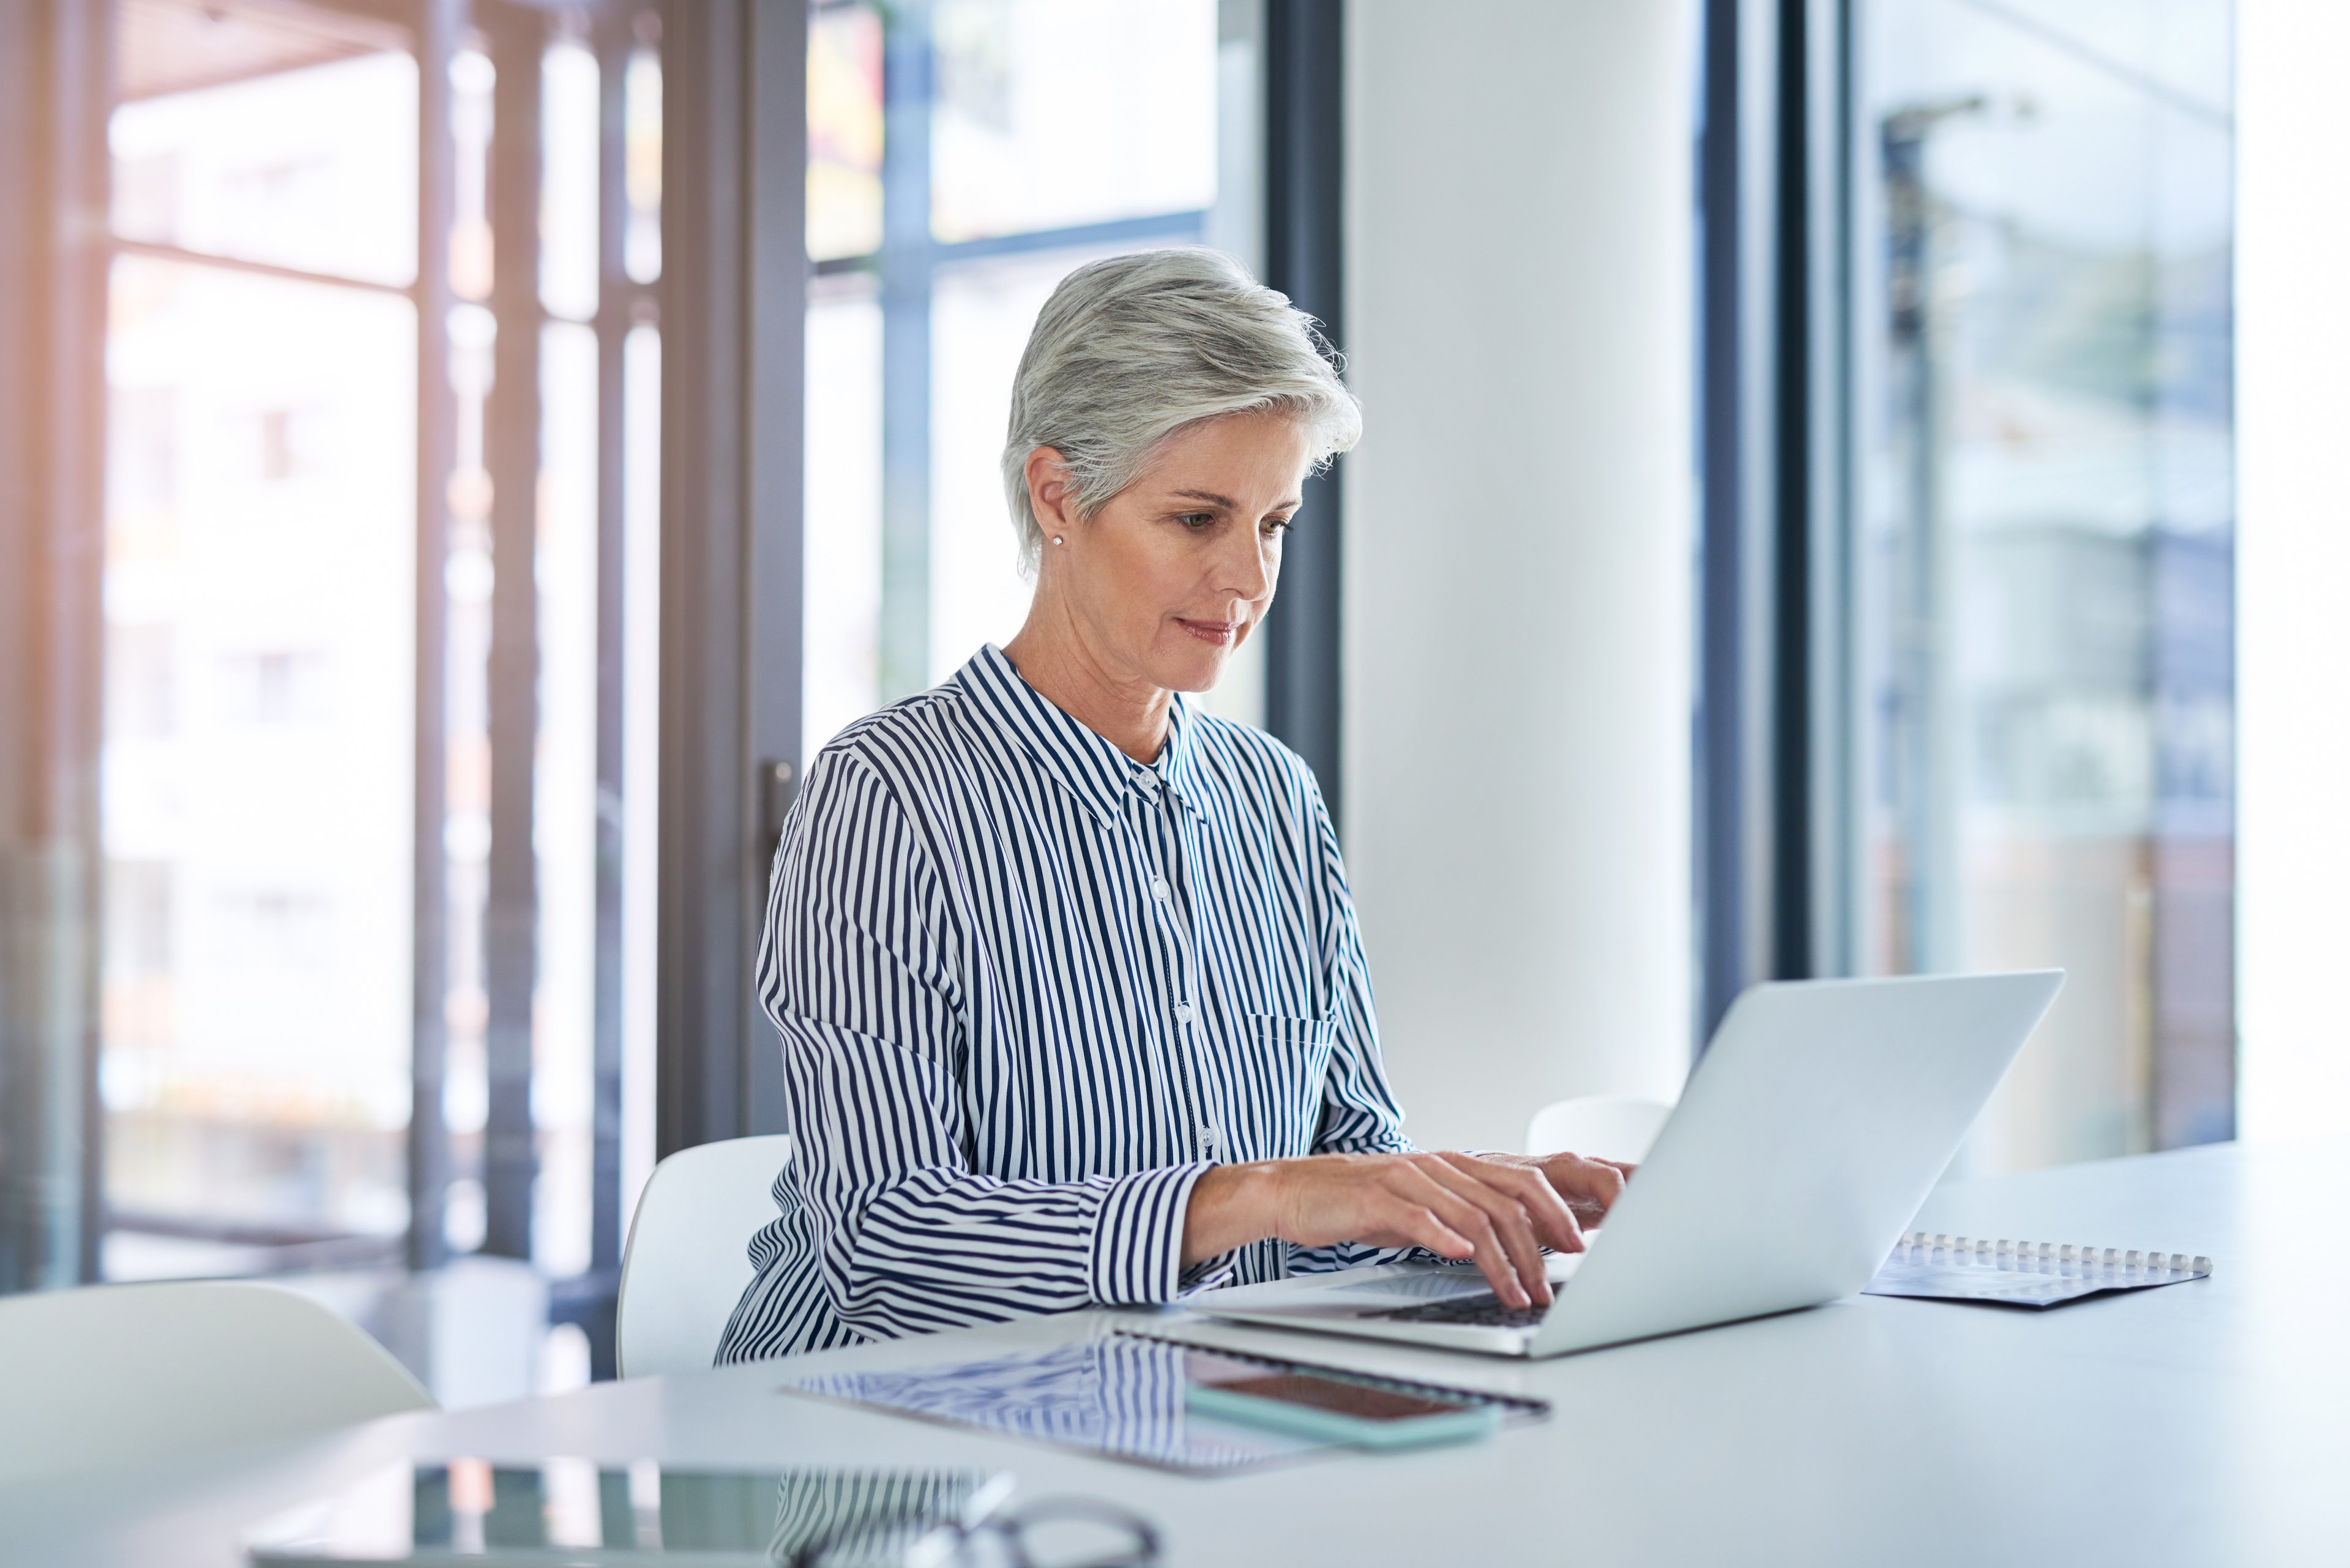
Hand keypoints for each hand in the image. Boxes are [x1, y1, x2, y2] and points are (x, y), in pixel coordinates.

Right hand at [1180, 1150, 1631, 1309]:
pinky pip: (1420, 1216)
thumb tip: (1520, 1246)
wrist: (1294, 1192)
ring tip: (1520, 1293)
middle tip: (1564, 1276)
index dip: (1562, 1208)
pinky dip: (1444, 1236)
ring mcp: (1410, 1178)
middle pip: (1510, 1196)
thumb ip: (1469, 1218)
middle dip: (1546, 1236)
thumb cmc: (1360, 1204)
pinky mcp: (1378, 1197)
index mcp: (1457, 1166)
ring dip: (1504, 1259)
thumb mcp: (1425, 1209)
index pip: (1524, 1181)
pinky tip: (1462, 1256)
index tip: (1588, 1245)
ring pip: (1474, 1213)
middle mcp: (1440, 1165)